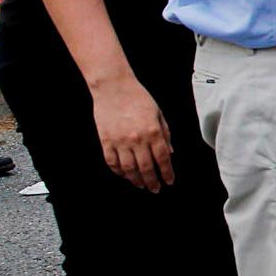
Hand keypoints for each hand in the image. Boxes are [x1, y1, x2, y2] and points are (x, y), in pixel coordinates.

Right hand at [91, 77, 176, 191]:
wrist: (113, 87)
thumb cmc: (138, 97)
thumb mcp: (158, 113)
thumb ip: (165, 133)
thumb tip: (170, 153)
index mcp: (153, 131)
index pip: (163, 159)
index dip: (167, 172)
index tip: (169, 181)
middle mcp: (137, 139)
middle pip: (146, 167)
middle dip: (152, 181)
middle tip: (155, 189)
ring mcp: (119, 141)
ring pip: (129, 169)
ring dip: (136, 180)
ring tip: (141, 185)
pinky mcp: (105, 141)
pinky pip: (112, 162)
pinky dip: (119, 172)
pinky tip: (125, 175)